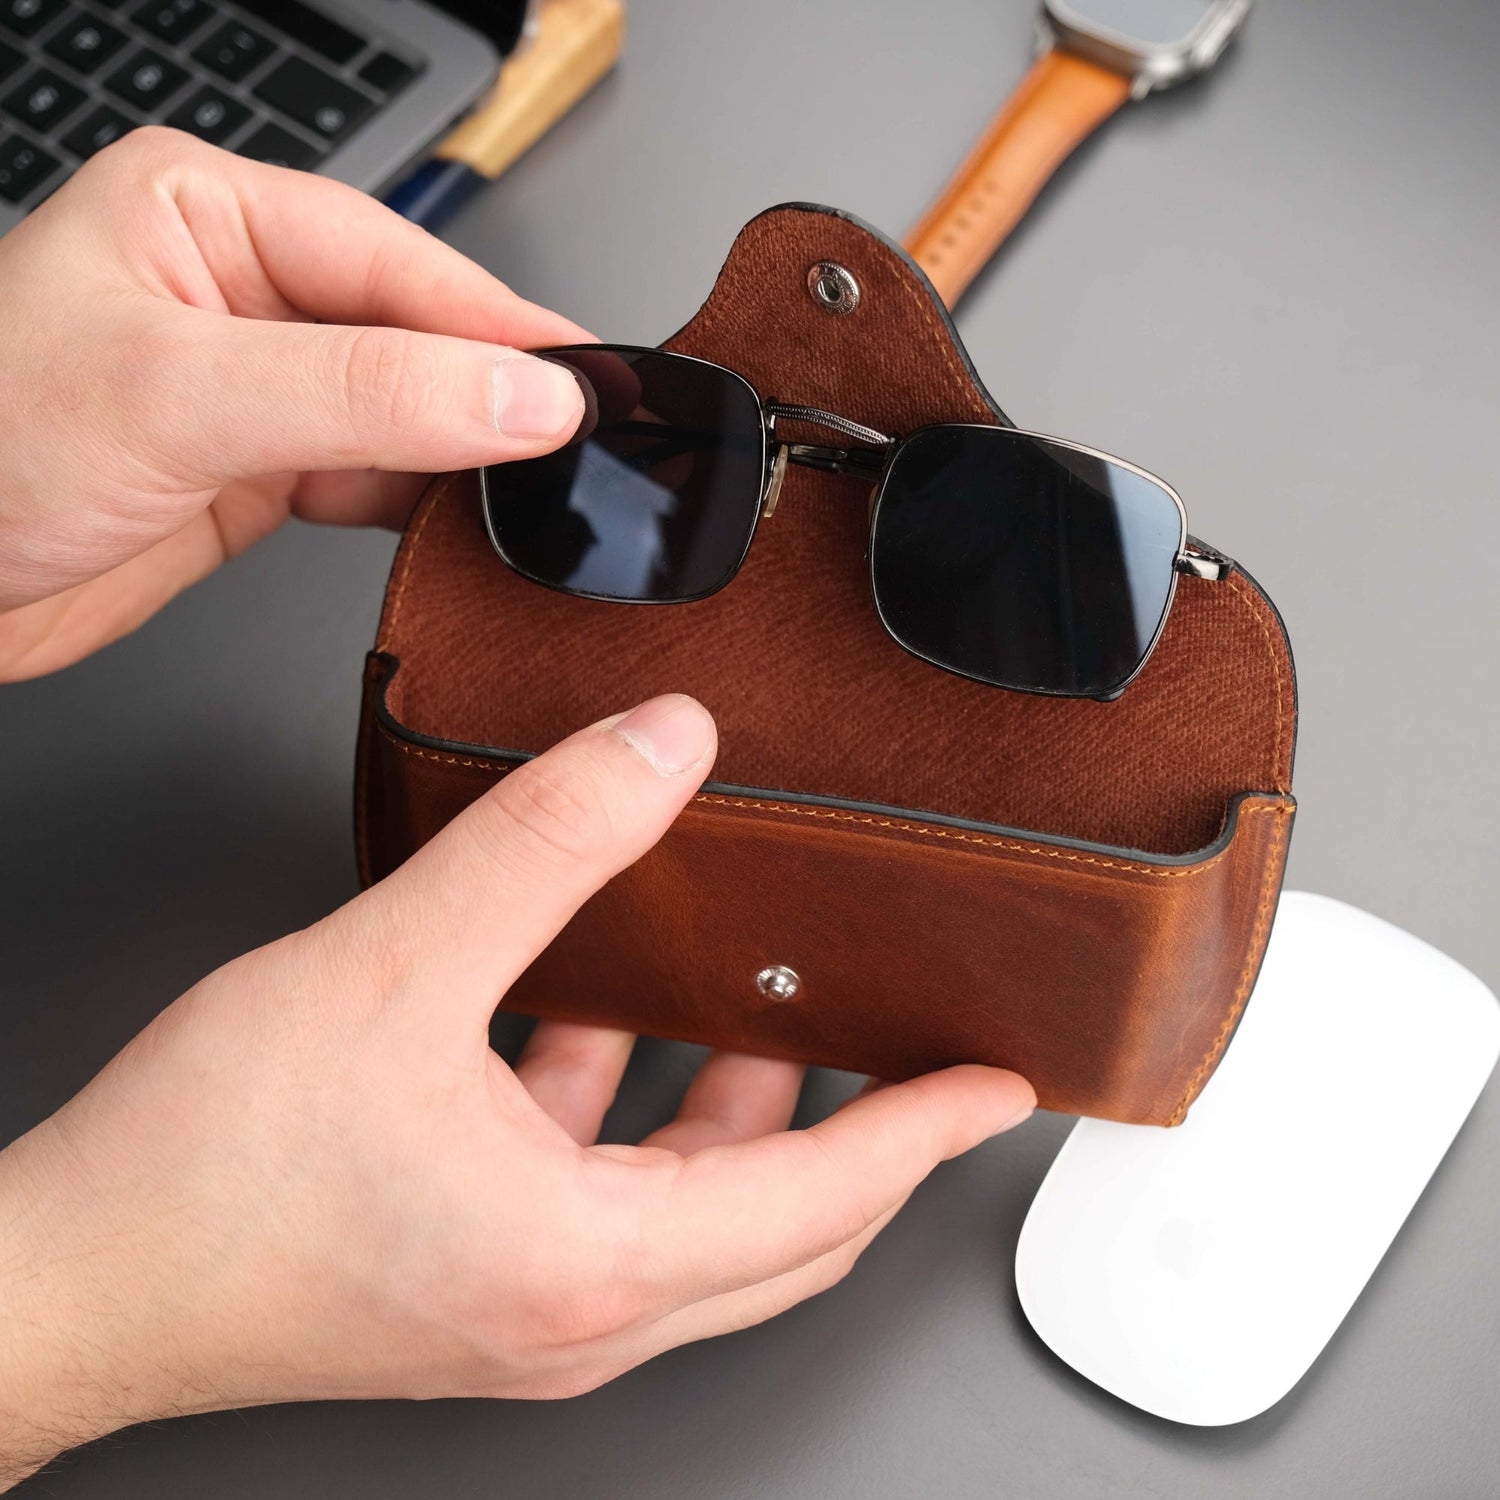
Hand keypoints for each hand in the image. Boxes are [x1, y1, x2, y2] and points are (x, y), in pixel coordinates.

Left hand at [0, 128, 587, 680]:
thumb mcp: (182, 398)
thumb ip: (368, 393)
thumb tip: (520, 397)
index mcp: (206, 216)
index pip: (395, 260)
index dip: (496, 326)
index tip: (581, 385)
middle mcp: (240, 294)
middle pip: (414, 334)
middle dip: (493, 393)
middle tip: (580, 445)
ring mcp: (258, 389)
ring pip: (407, 413)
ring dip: (467, 457)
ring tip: (540, 492)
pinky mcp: (263, 473)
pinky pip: (378, 479)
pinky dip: (427, 506)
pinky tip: (468, 525)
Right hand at [0, 695, 1033, 1487]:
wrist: (72, 1278)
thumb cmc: (205, 1178)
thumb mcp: (399, 968)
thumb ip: (545, 842)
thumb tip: (660, 749)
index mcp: (589, 1263)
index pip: (823, 1202)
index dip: (924, 1133)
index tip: (996, 1089)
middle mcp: (574, 1312)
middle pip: (778, 1230)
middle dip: (853, 1132)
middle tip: (902, 1049)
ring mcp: (525, 1308)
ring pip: (691, 1215)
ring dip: (737, 1116)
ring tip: (759, 1011)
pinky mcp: (473, 1281)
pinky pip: (600, 1196)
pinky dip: (627, 1111)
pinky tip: (592, 1017)